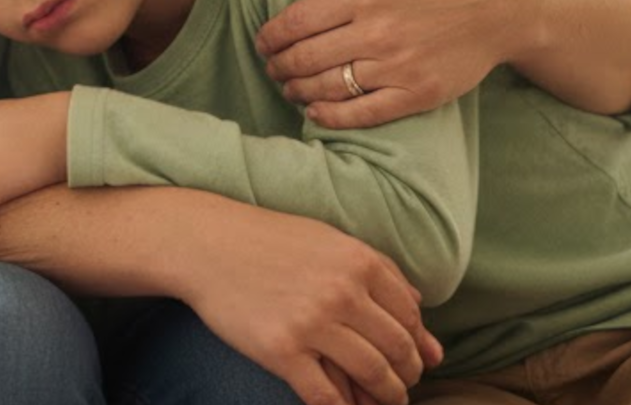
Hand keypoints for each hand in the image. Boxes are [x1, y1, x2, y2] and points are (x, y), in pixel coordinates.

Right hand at [175, 201, 442, 404]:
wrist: (208, 245)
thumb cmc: (271, 241)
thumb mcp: (331, 241)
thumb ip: (380, 272)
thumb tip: (423, 314)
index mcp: (360, 262)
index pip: (409, 316)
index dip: (417, 343)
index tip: (414, 359)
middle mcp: (343, 292)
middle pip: (397, 348)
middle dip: (407, 375)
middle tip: (403, 386)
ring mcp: (313, 323)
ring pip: (372, 374)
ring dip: (386, 396)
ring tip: (384, 401)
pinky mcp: (282, 351)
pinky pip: (327, 396)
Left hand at [256, 0, 535, 127]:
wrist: (502, 6)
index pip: (298, 20)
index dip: (271, 35)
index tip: (262, 41)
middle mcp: (377, 31)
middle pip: (306, 57)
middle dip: (278, 65)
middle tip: (270, 67)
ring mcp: (397, 66)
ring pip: (328, 86)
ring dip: (297, 90)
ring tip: (288, 87)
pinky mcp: (415, 94)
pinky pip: (362, 113)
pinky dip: (330, 116)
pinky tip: (315, 111)